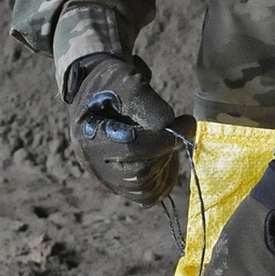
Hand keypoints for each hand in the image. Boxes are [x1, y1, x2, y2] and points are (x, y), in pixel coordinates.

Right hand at [65, 54, 194, 206]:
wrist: (100, 92)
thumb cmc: (112, 84)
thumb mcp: (125, 80)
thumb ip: (143, 100)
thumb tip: (167, 125)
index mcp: (88, 135)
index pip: (131, 148)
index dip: (163, 139)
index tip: (186, 122)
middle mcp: (92, 162)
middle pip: (138, 174)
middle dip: (166, 151)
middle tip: (181, 128)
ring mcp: (105, 175)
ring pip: (144, 189)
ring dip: (165, 165)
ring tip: (167, 140)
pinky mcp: (118, 182)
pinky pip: (146, 195)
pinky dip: (163, 179)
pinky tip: (166, 156)